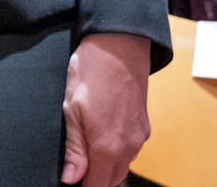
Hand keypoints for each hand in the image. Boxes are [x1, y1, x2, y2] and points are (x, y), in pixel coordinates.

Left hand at [61, 33, 152, 186]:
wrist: (120, 44)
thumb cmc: (93, 71)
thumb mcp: (72, 108)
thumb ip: (75, 148)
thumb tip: (71, 178)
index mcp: (107, 146)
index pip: (97, 186)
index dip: (82, 186)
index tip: (72, 179)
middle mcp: (128, 146)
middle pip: (111, 180)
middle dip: (95, 180)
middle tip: (76, 166)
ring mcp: (139, 136)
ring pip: (122, 165)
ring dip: (106, 166)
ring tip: (87, 148)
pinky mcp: (144, 125)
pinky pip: (131, 150)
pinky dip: (117, 152)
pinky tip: (103, 135)